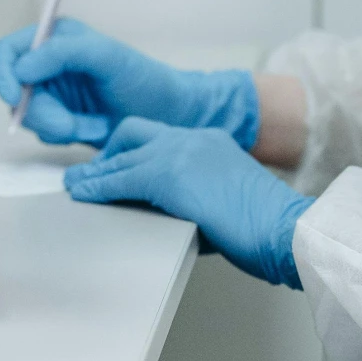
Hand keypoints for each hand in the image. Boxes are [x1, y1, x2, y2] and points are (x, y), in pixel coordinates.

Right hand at [0, 18, 259, 148]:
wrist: (169, 117)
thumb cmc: (145, 80)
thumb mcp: (107, 57)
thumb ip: (63, 53)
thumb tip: (21, 68)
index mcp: (56, 39)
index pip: (8, 51)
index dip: (2, 74)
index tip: (13, 97)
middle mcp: (49, 65)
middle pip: (14, 91)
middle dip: (44, 113)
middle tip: (72, 126)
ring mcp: (54, 95)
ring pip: (29, 117)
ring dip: (61, 126)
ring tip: (95, 124)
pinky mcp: (61, 120)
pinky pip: (45, 134)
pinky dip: (68, 136)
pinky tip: (95, 130)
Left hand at [63, 118, 313, 288]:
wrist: (284, 228)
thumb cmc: (265, 227)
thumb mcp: (223, 202)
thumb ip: (192, 198)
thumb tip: (161, 214)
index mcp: (210, 141)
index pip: (160, 137)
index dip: (133, 151)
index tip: (119, 166)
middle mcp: (193, 138)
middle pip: (134, 132)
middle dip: (110, 152)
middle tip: (93, 173)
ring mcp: (180, 152)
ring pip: (123, 155)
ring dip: (96, 171)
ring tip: (77, 184)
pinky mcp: (167, 175)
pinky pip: (120, 178)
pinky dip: (97, 186)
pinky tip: (84, 194)